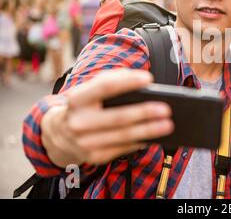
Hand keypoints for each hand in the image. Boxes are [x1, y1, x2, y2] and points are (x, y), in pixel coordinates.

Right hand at [41, 69, 173, 167]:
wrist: (58, 133)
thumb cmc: (85, 105)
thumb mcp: (90, 89)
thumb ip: (112, 79)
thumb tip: (141, 80)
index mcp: (77, 99)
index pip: (104, 87)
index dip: (127, 82)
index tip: (148, 78)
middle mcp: (78, 121)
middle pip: (118, 117)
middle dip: (144, 112)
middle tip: (166, 109)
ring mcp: (84, 142)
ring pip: (123, 135)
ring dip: (149, 130)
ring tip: (167, 124)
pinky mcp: (93, 156)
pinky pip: (123, 149)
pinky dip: (140, 141)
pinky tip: (154, 136)